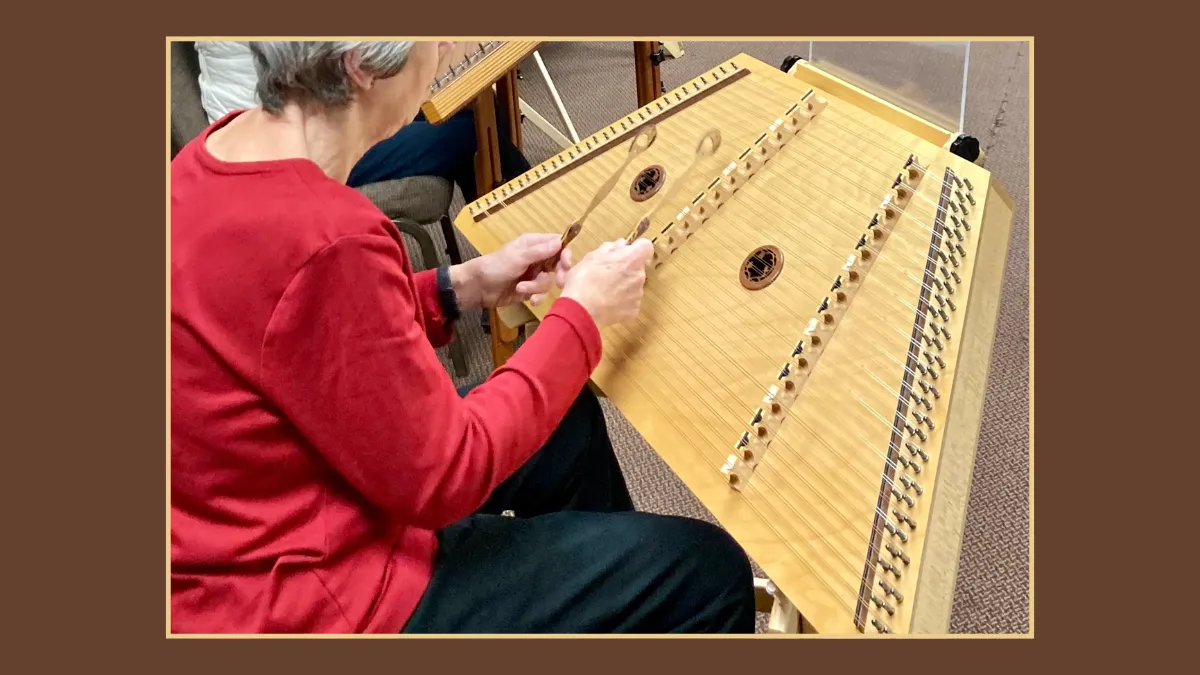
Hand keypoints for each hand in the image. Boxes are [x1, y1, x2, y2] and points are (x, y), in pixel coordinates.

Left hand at [449, 233, 572, 309]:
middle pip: (558, 265)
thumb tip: (560, 243)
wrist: (479, 287)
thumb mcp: (518, 257)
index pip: (558, 245)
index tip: (567, 265)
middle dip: (558, 274)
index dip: (565, 254)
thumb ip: (539, 251)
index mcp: (534, 244)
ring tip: (522, 288)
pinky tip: (529, 300)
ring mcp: (534, 275)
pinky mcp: (530, 290)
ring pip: (549, 281)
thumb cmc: (496, 266)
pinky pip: (542, 294)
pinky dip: (537, 297)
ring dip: (537, 287)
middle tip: (559, 282)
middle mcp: (537, 258)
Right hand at [561, 238, 653, 326]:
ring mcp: (638, 294)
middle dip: (625, 267)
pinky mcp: (633, 310)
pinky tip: (606, 303)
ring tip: (604, 290)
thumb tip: (621, 244)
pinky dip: (620, 301)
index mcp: (631, 258)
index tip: (624, 251)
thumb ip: (610, 248)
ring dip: (623, 285)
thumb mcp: (592, 257)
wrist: (582, 310)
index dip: (635, 247)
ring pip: (633, 285)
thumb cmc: (584, 279)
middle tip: (607, 273)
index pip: (645, 246)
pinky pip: (629, 301)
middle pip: (637, 267)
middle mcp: (639, 275)